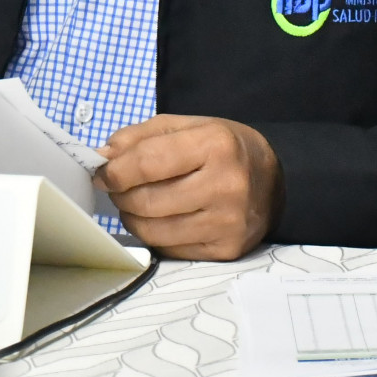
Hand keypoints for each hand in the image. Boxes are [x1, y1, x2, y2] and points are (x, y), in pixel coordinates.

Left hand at [93, 114, 282, 259]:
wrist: (274, 180)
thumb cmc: (224, 148)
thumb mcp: (187, 126)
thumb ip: (140, 137)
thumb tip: (102, 158)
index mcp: (216, 145)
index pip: (148, 162)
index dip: (115, 170)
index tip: (102, 171)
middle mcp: (226, 186)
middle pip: (147, 200)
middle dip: (120, 194)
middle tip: (118, 187)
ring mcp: (228, 223)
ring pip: (154, 230)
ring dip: (132, 216)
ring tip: (135, 202)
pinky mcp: (227, 250)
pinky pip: (170, 248)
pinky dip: (154, 235)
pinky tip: (160, 219)